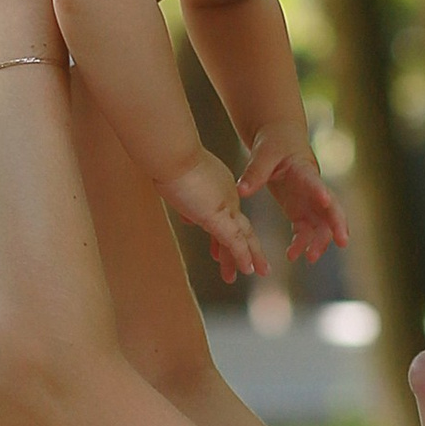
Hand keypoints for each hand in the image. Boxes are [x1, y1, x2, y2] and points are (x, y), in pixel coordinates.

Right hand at [161, 144, 265, 284]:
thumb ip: (185, 200)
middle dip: (247, 247)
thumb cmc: (168, 160)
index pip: (225, 213)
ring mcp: (225, 205)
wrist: (172, 153)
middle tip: (255, 265)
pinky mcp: (218, 216)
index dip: (224, 233)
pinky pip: (235, 241)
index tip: (218, 251)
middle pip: (240, 226)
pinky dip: (242, 256)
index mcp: (218, 185)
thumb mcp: (177, 184)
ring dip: (247, 257)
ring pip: (241, 237)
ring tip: (256, 272)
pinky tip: (247, 269)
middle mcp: (227, 195)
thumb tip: (186, 218)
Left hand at [239, 123, 348, 267]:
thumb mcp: (263, 154)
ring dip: (319, 241)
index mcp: (303, 170)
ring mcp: (309, 200)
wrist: (280, 138)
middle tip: (342, 242)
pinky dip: (302, 243)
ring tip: (308, 258)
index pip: (315, 182)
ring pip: (322, 223)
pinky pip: (306, 229)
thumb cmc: (274, 142)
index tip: (325, 201)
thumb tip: (241, 191)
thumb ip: (254, 173)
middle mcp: (312, 187)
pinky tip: (292, 255)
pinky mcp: (301, 209)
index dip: (321, 192)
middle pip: (332, 207)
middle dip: (338, 224)